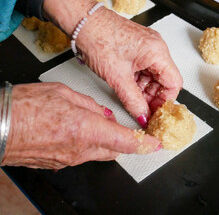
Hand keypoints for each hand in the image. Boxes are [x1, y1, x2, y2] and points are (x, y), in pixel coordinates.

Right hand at [2, 83, 160, 168]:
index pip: (126, 142)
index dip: (144, 144)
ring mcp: (70, 160)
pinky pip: (83, 156)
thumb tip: (102, 114)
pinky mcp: (60, 163)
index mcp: (86, 130)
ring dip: (104, 141)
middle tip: (120, 127)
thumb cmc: (26, 106)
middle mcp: (80, 149)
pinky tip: (76, 131)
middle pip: (115, 150)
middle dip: (122, 140)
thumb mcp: (65, 93)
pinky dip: (87, 145)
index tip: (155, 144)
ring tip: (92, 124)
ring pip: (100, 153)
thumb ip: (90, 106)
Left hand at [43, 0, 182, 126]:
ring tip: (132, 99)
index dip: (165, 101)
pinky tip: (129, 87)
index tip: (154, 111)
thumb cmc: (97, 39)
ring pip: (155, 76)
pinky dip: (139, 81)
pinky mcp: (138, 48)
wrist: (83, 23)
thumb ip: (133, 101)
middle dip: (154, 97)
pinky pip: (146, 68)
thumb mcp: (117, 77)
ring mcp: (148, 46)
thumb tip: (142, 115)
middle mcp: (156, 47)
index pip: (174, 83)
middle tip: (142, 109)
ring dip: (145, 90)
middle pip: (165, 80)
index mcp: (157, 51)